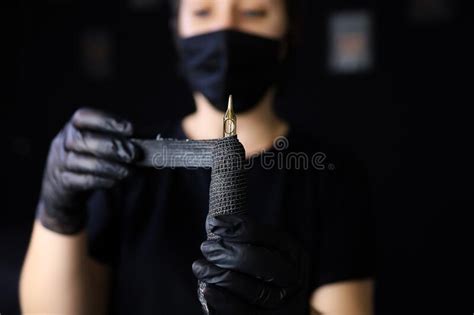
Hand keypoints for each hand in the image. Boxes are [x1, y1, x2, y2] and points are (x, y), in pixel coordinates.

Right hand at [37, 108, 137, 233]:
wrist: (64, 188)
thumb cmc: (89, 159)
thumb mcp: (99, 144)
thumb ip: (120, 139)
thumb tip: (150, 139)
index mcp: (74, 126)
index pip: (83, 117)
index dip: (106, 121)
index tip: (130, 129)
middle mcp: (63, 142)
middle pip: (83, 140)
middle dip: (112, 146)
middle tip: (134, 155)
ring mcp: (60, 162)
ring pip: (81, 161)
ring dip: (109, 166)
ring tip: (129, 171)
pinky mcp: (63, 183)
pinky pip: (81, 180)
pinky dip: (101, 180)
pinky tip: (115, 180)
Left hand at [193, 214, 309, 314]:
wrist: (283, 303)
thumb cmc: (267, 269)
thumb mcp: (268, 248)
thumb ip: (249, 237)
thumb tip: (217, 223)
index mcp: (293, 252)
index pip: (267, 236)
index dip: (239, 228)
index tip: (214, 224)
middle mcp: (292, 277)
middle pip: (262, 263)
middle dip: (229, 253)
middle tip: (206, 247)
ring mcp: (283, 302)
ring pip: (252, 290)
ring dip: (220, 276)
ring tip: (199, 267)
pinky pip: (244, 312)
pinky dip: (224, 300)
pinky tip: (208, 289)